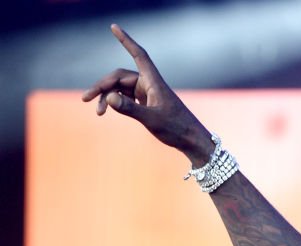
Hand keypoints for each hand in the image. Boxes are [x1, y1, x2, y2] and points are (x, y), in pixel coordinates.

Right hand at [81, 24, 212, 163]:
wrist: (190, 140)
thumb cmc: (175, 128)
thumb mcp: (151, 120)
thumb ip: (129, 109)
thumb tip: (109, 98)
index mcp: (153, 81)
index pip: (138, 54)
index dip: (126, 40)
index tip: (114, 27)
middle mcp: (149, 83)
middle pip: (119, 77)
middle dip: (102, 86)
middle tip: (86, 99)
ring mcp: (147, 92)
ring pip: (120, 88)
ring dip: (107, 97)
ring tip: (98, 112)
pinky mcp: (146, 102)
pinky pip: (125, 96)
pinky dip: (116, 102)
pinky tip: (107, 110)